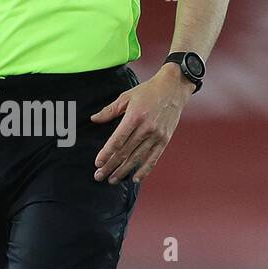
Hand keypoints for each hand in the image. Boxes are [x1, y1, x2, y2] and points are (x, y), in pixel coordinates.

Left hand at [89, 66, 192, 183]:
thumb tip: (94, 119)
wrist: (173, 88)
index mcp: (134, 117)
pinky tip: (135, 179)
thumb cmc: (148, 91)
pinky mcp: (165, 139)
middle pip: (125, 152)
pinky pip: (153, 158)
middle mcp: (146, 128)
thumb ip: (110, 110)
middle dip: (111, 166)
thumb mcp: (126, 97)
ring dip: (123, 170)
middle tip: (99, 176)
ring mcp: (157, 135)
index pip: (118, 140)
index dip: (106, 153)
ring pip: (137, 158)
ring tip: (112, 180)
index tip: (98, 163)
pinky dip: (144, 170)